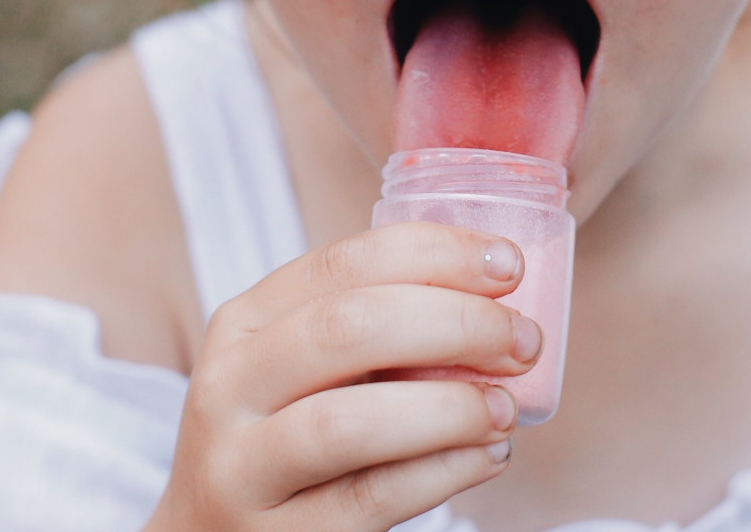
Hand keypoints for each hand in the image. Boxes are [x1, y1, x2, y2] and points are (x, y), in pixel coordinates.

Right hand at [144, 222, 539, 530]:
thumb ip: (371, 326)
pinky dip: (444, 471)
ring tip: (506, 408)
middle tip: (522, 340)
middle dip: (455, 324)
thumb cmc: (287, 435)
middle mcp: (229, 387)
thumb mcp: (301, 367)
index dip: (436, 254)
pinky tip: (486, 456)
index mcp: (245, 323)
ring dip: (450, 407)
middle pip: (348, 330)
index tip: (508, 265)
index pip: (343, 264)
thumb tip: (495, 289)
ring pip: (350, 421)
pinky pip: (371, 497)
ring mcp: (241, 468)